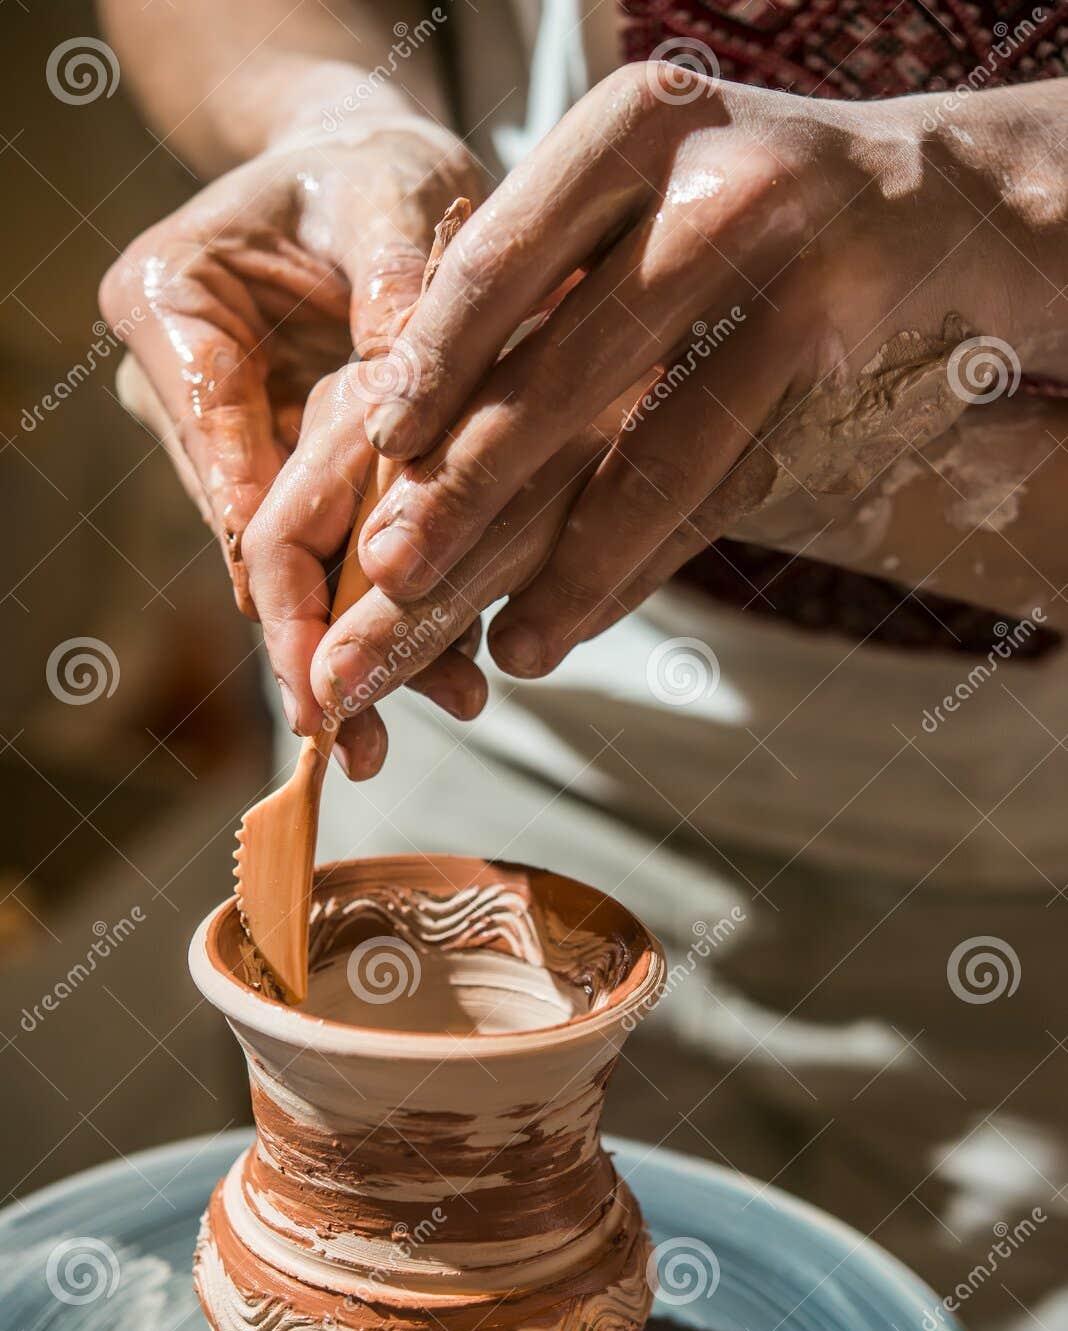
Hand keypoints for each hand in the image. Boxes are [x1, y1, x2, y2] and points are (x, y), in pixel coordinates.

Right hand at [100, 117, 487, 773]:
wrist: (366, 173)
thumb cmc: (372, 165)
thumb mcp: (393, 195)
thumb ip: (397, 291)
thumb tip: (416, 410)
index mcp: (173, 305)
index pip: (217, 444)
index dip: (266, 552)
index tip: (298, 641)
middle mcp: (190, 388)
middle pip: (251, 528)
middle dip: (307, 636)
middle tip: (349, 728)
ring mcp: (239, 438)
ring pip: (300, 558)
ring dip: (359, 641)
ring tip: (415, 720)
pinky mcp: (297, 470)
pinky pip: (343, 546)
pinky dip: (395, 603)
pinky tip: (446, 670)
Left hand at [282, 64, 1055, 714]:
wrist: (921, 195)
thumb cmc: (726, 197)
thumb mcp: (633, 188)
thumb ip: (541, 278)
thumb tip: (388, 429)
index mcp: (633, 130)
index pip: (503, 262)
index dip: (433, 364)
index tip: (378, 448)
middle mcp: (716, 194)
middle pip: (568, 369)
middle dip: (471, 488)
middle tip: (393, 577)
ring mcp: (795, 283)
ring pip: (660, 454)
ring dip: (573, 564)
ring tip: (507, 650)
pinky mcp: (837, 372)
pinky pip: (722, 491)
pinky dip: (645, 566)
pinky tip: (579, 624)